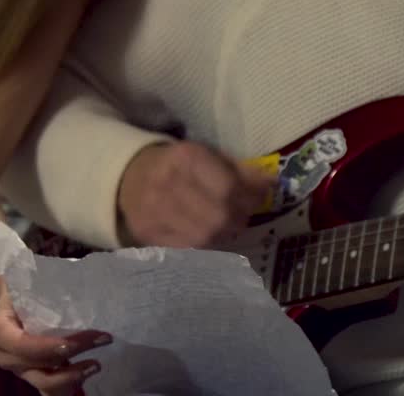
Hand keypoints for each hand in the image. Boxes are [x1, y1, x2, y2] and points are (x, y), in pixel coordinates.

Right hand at [0, 290, 110, 395]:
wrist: (16, 298)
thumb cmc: (24, 288)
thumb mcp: (26, 283)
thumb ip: (40, 285)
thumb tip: (80, 278)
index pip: (20, 344)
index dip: (46, 348)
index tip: (73, 344)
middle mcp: (6, 355)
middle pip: (37, 365)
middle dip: (70, 357)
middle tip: (101, 339)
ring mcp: (19, 369)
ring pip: (44, 383)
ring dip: (72, 376)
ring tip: (97, 363)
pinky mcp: (33, 375)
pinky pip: (49, 390)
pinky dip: (68, 386)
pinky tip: (87, 374)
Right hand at [118, 141, 275, 247]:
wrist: (131, 177)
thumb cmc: (179, 165)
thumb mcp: (208, 155)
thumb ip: (240, 169)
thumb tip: (272, 183)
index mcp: (186, 157)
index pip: (228, 187)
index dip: (250, 197)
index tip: (259, 199)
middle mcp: (167, 183)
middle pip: (218, 215)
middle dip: (238, 218)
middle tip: (243, 216)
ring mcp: (154, 211)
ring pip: (204, 236)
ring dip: (223, 234)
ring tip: (227, 225)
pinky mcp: (147, 233)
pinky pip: (186, 248)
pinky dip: (204, 245)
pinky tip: (208, 235)